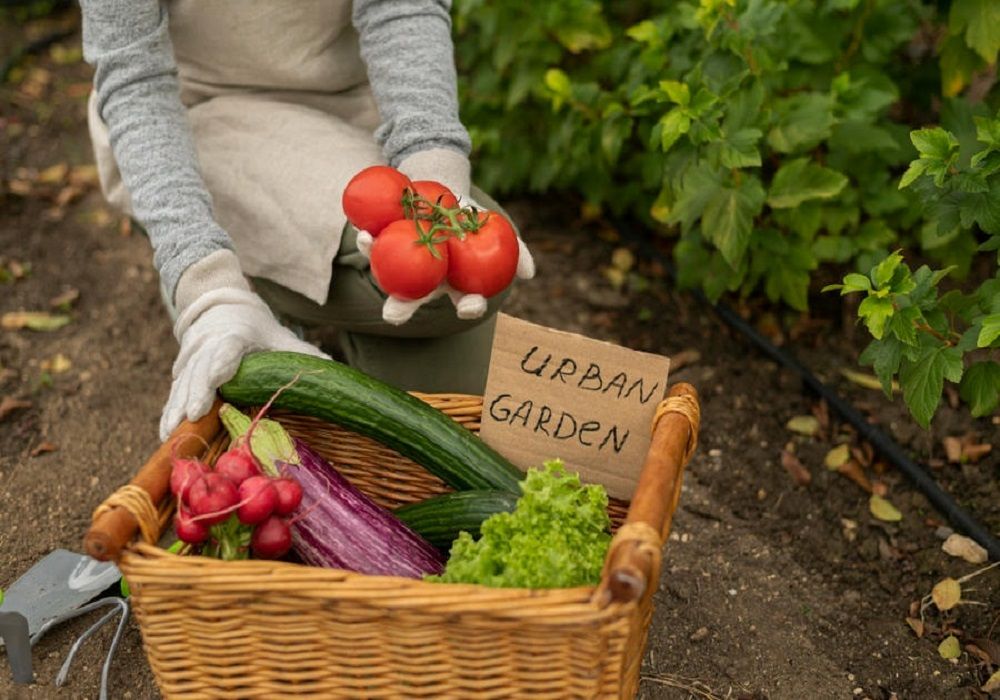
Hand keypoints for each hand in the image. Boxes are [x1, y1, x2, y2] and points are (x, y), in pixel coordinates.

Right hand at [159, 287, 328, 440]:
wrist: (219, 306)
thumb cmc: (255, 327)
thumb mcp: (279, 336)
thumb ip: (302, 353)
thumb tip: (332, 365)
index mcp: (235, 335)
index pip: (227, 350)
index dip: (221, 365)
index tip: (217, 379)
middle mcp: (208, 346)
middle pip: (200, 370)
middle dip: (195, 393)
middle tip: (193, 415)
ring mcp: (192, 359)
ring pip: (183, 383)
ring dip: (176, 407)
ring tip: (172, 432)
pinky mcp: (182, 371)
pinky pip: (174, 392)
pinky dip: (169, 411)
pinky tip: (166, 433)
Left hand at [356, 198, 535, 325]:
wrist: (444, 192)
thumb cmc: (473, 220)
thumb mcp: (498, 231)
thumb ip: (516, 252)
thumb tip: (529, 273)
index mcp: (455, 284)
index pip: (464, 302)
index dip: (467, 307)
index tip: (470, 305)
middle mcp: (424, 280)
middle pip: (414, 299)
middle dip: (402, 309)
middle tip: (393, 314)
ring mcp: (400, 263)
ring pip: (387, 271)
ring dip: (376, 265)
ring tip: (369, 250)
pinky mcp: (382, 242)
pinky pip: (374, 242)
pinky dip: (367, 237)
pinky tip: (363, 230)